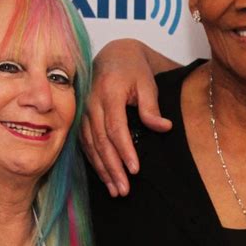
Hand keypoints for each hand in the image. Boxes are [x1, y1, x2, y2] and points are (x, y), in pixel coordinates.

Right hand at [81, 39, 174, 196]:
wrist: (113, 55)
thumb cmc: (132, 69)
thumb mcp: (147, 82)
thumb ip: (151, 106)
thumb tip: (163, 128)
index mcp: (109, 93)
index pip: (115, 127)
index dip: (124, 150)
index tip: (135, 170)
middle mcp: (92, 103)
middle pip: (101, 141)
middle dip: (112, 167)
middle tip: (124, 190)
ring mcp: (84, 111)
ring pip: (90, 145)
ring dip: (102, 169)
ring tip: (115, 190)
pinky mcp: (82, 118)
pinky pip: (85, 143)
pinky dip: (94, 161)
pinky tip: (104, 176)